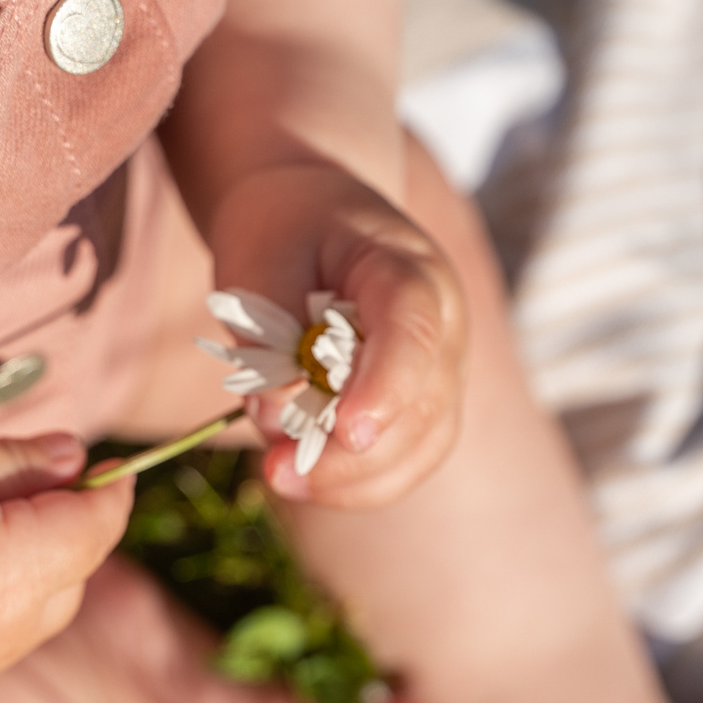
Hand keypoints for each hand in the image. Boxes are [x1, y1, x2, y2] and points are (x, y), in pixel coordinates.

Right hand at [0, 432, 131, 702]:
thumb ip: (18, 462)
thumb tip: (78, 459)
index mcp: (14, 569)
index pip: (97, 528)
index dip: (109, 492)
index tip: (106, 466)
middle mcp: (6, 634)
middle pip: (75, 579)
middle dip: (69, 535)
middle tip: (28, 487)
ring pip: (37, 619)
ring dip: (33, 577)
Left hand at [205, 162, 468, 509]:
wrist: (309, 217)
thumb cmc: (283, 230)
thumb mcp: (258, 260)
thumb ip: (267, 335)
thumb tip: (277, 418)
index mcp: (409, 269)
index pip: (412, 330)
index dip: (386, 386)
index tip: (346, 432)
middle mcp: (444, 325)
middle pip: (422, 406)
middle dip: (350, 455)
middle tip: (273, 470)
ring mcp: (442, 370)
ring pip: (422, 447)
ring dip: (351, 480)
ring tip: (278, 478)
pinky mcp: (423, 407)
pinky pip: (406, 461)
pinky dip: (355, 484)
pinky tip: (302, 483)